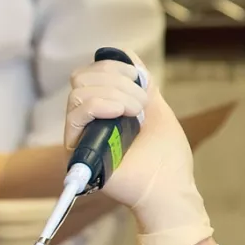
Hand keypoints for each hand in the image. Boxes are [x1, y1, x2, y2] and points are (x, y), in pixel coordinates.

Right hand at [66, 54, 212, 244]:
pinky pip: (75, 115)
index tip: (142, 83)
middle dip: (117, 80)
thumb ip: (143, 84)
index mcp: (106, 108)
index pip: (92, 72)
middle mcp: (89, 120)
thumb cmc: (167, 156)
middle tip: (141, 104)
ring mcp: (82, 135)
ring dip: (114, 94)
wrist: (170, 187)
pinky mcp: (77, 152)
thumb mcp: (158, 110)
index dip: (116, 67)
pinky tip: (121, 115)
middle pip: (82, 77)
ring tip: (136, 113)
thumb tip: (129, 56)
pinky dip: (100, 105)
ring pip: (78, 93)